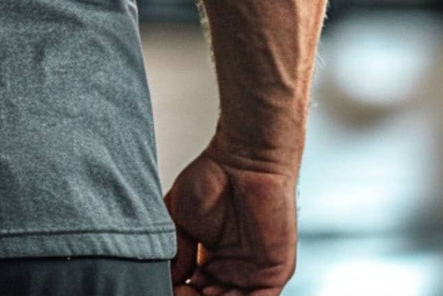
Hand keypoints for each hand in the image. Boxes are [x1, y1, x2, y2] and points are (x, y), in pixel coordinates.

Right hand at [163, 144, 297, 294]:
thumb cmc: (212, 177)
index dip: (179, 291)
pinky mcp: (274, 274)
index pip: (194, 291)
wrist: (244, 160)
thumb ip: (176, 251)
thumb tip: (170, 279)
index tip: (168, 286)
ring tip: (193, 292)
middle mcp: (231, 271)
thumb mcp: (179, 217)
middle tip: (179, 290)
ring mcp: (252, 275)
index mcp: (209, 262)